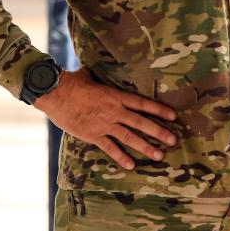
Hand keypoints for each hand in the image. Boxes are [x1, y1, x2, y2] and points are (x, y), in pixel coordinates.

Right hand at [34, 68, 177, 169]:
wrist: (55, 94)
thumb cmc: (73, 82)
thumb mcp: (94, 75)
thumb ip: (104, 76)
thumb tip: (106, 65)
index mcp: (116, 96)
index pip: (143, 104)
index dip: (159, 110)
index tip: (173, 116)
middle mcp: (114, 111)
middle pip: (142, 123)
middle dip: (159, 132)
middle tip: (174, 140)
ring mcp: (104, 125)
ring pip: (130, 138)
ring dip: (145, 147)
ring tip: (159, 155)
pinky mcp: (92, 135)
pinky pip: (110, 148)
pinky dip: (121, 157)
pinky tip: (131, 165)